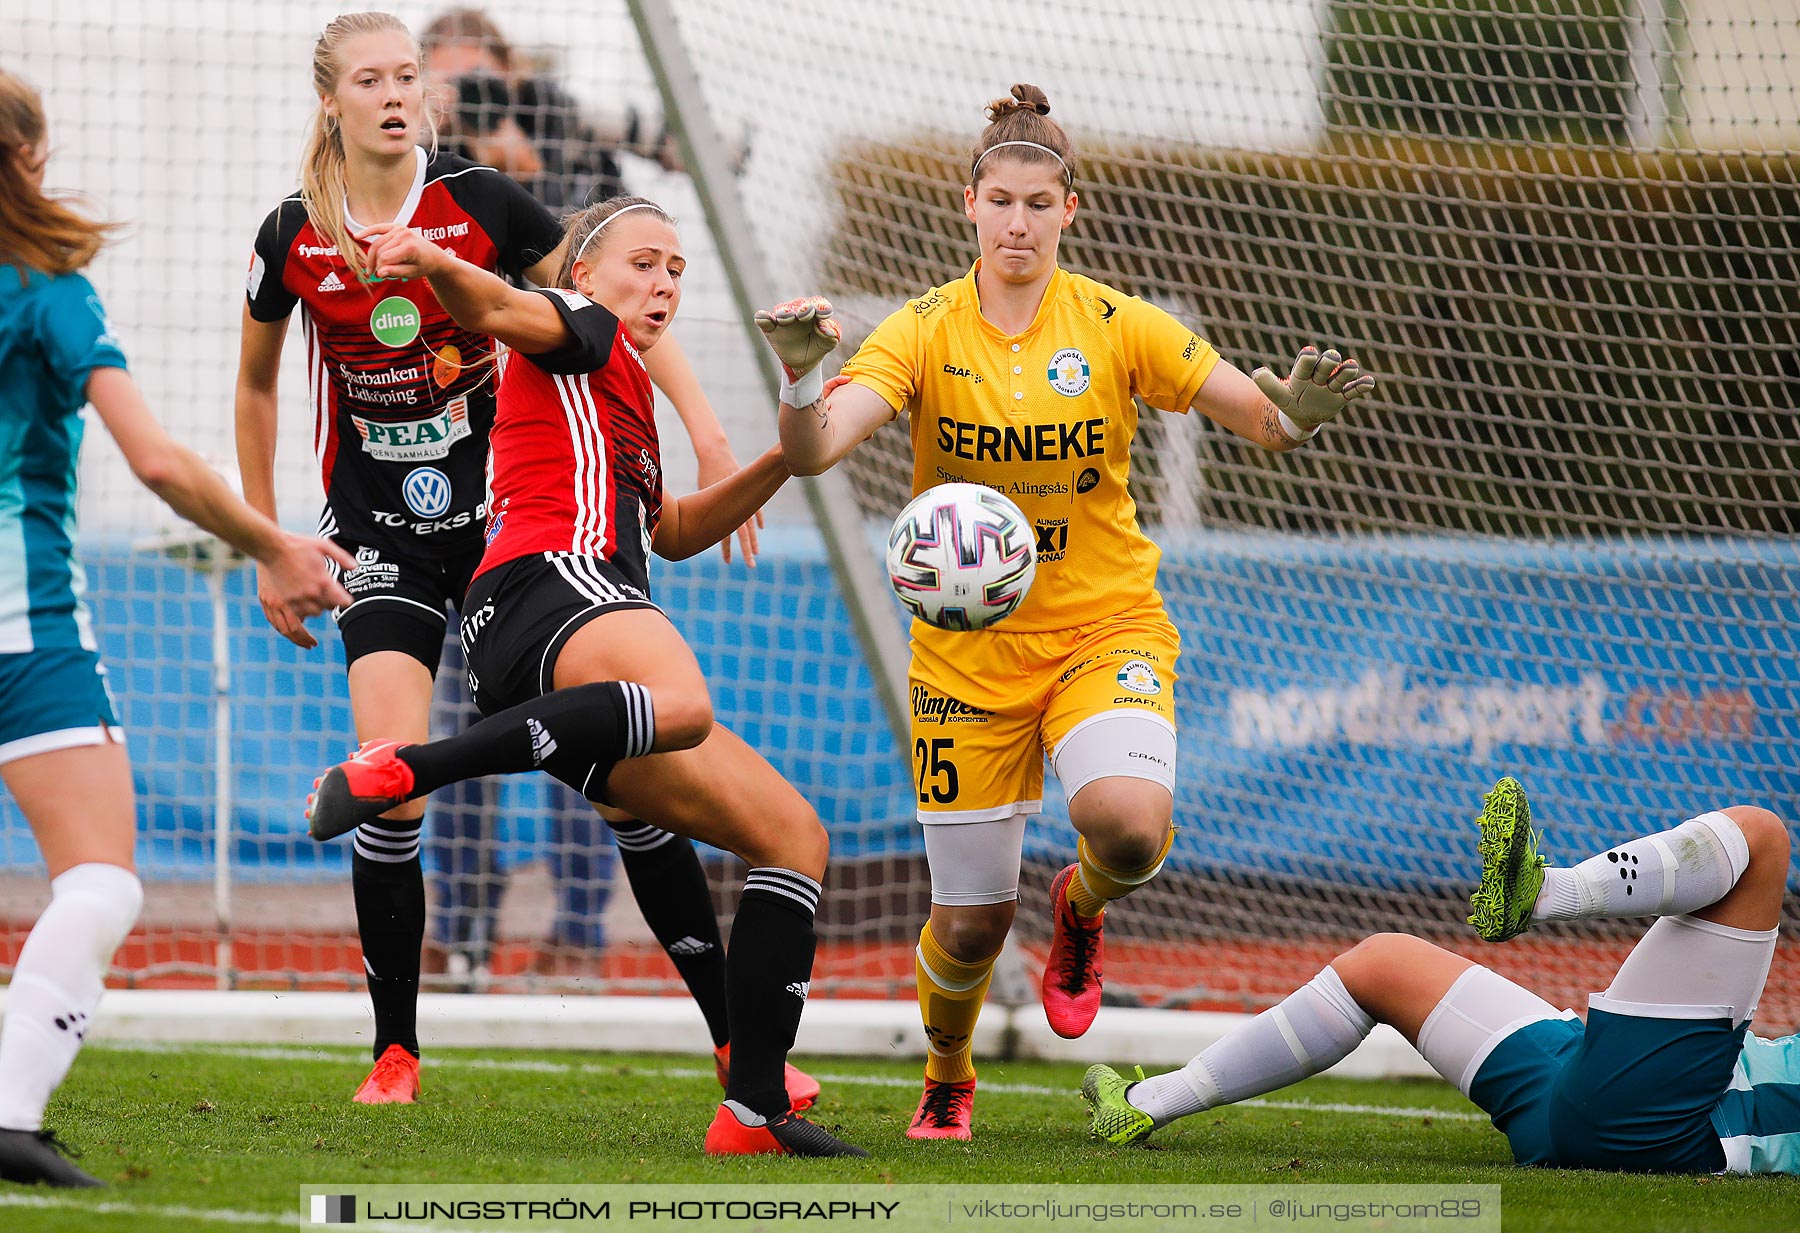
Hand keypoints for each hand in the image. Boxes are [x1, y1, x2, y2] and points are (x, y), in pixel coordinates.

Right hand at [257, 535, 354, 648]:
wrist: (271, 546)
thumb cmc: (298, 545)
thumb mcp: (323, 545)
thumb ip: (341, 557)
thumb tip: (355, 567)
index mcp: (321, 582)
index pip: (339, 601)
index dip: (343, 602)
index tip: (344, 602)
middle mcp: (307, 595)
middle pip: (322, 611)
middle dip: (326, 609)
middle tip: (327, 606)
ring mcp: (290, 601)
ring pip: (304, 621)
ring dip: (307, 630)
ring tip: (311, 643)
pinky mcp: (275, 603)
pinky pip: (283, 624)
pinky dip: (290, 631)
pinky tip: (295, 634)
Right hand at [357, 223, 451, 282]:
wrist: (433, 255)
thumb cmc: (424, 265)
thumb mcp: (412, 273)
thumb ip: (395, 272)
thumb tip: (379, 273)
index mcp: (409, 247)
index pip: (385, 259)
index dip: (379, 269)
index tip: (378, 277)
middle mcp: (404, 235)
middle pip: (379, 251)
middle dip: (375, 263)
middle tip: (373, 274)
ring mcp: (400, 229)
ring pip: (377, 243)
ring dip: (372, 255)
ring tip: (372, 266)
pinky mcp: (396, 227)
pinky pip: (378, 228)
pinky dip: (367, 232)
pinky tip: (356, 236)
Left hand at [696, 443, 762, 566]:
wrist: (717, 453)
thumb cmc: (705, 474)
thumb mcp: (702, 494)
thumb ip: (704, 511)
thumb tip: (698, 529)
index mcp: (724, 509)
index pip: (726, 535)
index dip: (726, 550)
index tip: (729, 563)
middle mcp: (737, 506)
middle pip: (744, 534)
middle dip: (747, 551)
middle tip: (751, 566)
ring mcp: (746, 499)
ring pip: (751, 525)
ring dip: (754, 540)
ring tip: (756, 553)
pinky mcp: (750, 491)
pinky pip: (756, 509)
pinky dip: (758, 519)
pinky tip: (761, 529)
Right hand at [755, 296, 839, 380]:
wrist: (803, 362)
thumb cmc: (817, 347)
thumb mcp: (828, 344)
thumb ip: (831, 335)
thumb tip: (825, 328)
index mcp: (816, 313)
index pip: (819, 305)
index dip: (822, 307)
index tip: (824, 314)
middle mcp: (799, 311)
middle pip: (801, 305)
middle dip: (803, 309)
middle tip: (804, 313)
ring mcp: (784, 319)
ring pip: (783, 311)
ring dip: (785, 313)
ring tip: (785, 317)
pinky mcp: (771, 327)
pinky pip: (764, 319)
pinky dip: (762, 317)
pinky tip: (762, 317)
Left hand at [1252, 347, 1374, 437]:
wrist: (1300, 416)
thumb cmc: (1289, 402)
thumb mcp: (1278, 396)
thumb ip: (1268, 385)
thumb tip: (1257, 372)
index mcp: (1303, 373)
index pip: (1306, 362)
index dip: (1307, 358)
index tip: (1308, 353)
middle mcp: (1319, 376)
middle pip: (1327, 364)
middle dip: (1329, 361)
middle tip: (1331, 358)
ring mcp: (1331, 386)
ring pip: (1342, 375)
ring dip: (1346, 371)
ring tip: (1349, 367)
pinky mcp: (1341, 397)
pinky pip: (1353, 390)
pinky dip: (1361, 386)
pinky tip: (1368, 382)